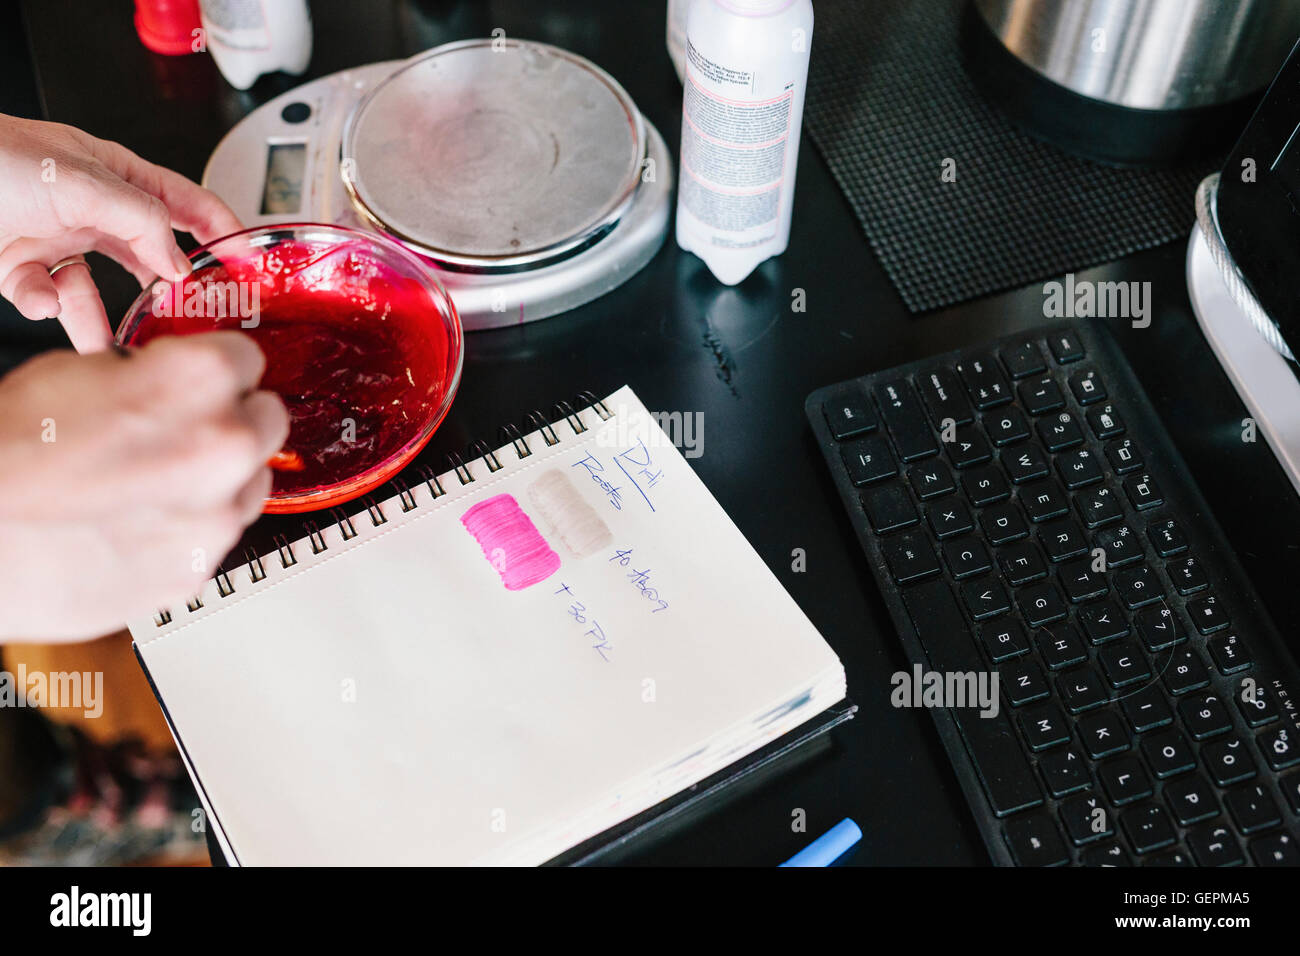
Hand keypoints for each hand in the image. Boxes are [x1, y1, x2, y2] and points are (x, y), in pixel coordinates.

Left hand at [0, 113, 241, 352]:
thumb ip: (142, 220)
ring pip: (100, 294)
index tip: (251, 266)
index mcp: (115, 175)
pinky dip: (49, 309)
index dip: (224, 233)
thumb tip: (180, 263)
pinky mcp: (21, 272)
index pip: (187, 204)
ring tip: (124, 347)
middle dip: (170, 290)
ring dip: (109, 323)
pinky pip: (50, 302)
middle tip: (195, 319)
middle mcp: (90, 210)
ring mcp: (55, 242)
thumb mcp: (82, 180)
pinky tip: (42, 301)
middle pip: (148, 257)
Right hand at [0, 332, 287, 640]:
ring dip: (217, 479)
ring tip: (152, 483)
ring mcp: (215, 515)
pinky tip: (137, 523)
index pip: (248, 357)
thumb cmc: (3, 459)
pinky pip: (215, 537)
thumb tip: (163, 380)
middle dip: (230, 420)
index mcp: (196, 381)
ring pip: (250, 482)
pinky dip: (187, 528)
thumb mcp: (70, 372)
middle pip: (267, 419)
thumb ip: (143, 374)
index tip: (205, 379)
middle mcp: (223, 446)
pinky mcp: (197, 570)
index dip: (216, 367)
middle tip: (184, 429)